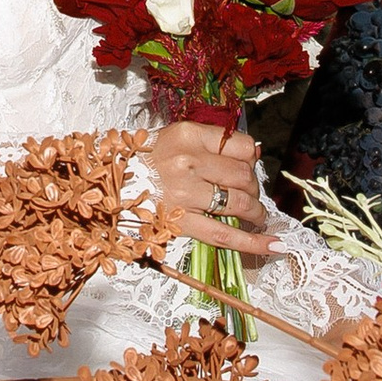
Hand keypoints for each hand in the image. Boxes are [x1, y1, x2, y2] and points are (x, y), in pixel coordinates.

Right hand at [138, 119, 272, 256]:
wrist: (107, 185)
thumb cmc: (143, 161)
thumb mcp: (175, 137)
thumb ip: (214, 142)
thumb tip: (255, 153)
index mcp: (187, 135)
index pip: (241, 145)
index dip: (251, 160)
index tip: (247, 167)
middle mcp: (187, 162)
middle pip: (243, 175)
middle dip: (253, 188)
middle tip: (247, 194)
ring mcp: (185, 194)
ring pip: (239, 203)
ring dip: (255, 211)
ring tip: (255, 215)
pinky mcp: (182, 223)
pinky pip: (226, 235)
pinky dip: (254, 242)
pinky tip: (274, 245)